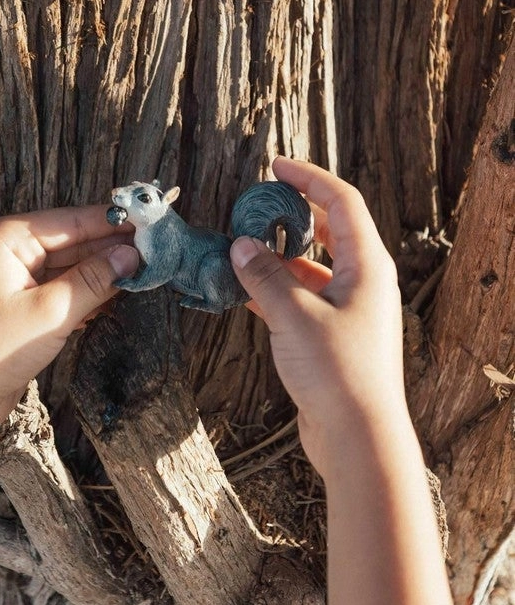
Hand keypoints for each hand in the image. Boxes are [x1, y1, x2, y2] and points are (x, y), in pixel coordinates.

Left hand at [0, 206, 138, 443]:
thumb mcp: (50, 312)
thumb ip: (95, 280)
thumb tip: (134, 256)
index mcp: (5, 237)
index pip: (72, 221)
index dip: (115, 224)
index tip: (154, 225)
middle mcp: (5, 250)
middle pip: (72, 241)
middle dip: (112, 250)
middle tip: (158, 253)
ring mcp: (10, 278)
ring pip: (68, 267)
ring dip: (103, 274)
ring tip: (147, 273)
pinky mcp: (17, 305)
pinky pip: (59, 289)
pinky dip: (86, 294)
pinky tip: (118, 296)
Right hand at [230, 157, 405, 479]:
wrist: (357, 437)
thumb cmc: (337, 373)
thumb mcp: (294, 316)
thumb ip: (265, 276)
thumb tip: (240, 245)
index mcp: (367, 265)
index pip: (341, 202)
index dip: (309, 179)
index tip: (275, 167)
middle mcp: (362, 281)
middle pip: (327, 231)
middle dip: (291, 216)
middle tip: (255, 207)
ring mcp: (348, 309)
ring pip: (309, 268)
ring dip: (276, 258)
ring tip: (238, 251)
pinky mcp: (331, 336)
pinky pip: (301, 299)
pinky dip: (274, 291)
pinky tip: (242, 291)